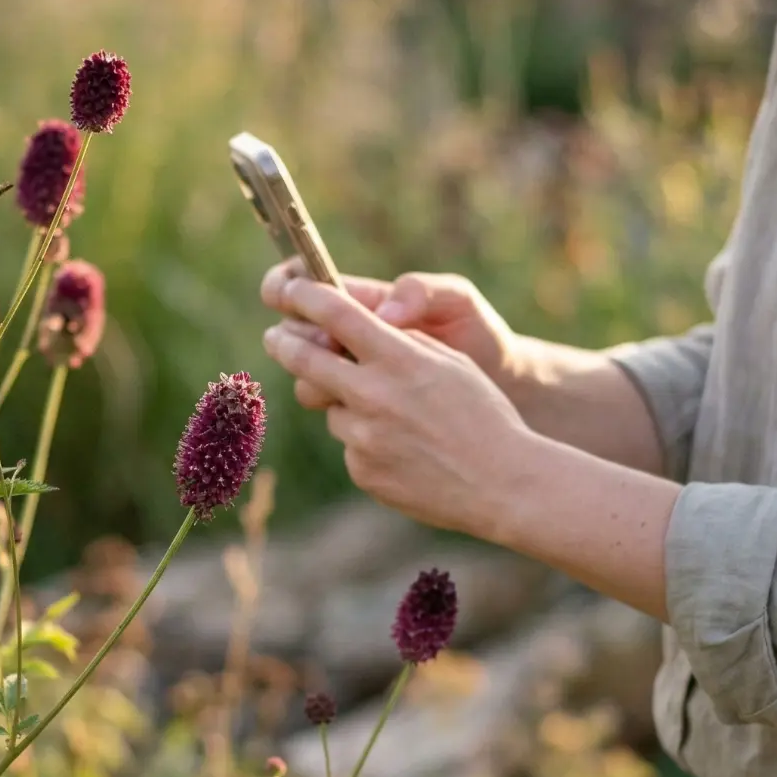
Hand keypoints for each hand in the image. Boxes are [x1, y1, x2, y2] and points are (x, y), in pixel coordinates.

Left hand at [261, 275, 531, 537]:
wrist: (502, 484)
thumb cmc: (484, 415)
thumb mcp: (450, 363)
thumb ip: (402, 344)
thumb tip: (361, 329)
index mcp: (400, 359)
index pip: (336, 314)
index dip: (304, 297)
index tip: (290, 292)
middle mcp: (374, 395)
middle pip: (305, 358)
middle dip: (284, 343)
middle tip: (275, 337)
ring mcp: (364, 438)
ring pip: (332, 409)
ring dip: (348, 406)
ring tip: (395, 420)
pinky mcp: (362, 471)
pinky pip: (352, 447)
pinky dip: (369, 444)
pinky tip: (407, 452)